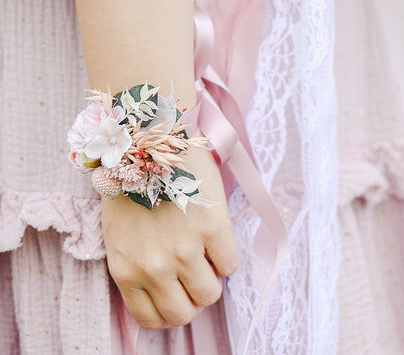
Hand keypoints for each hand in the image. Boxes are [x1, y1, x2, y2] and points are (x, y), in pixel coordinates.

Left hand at [102, 146, 237, 328]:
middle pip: (184, 313)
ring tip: (207, 256)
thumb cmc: (132, 182)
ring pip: (210, 294)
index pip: (151, 318)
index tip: (176, 294)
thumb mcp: (120, 233)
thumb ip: (135, 265)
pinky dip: (227, 257)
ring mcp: (185, 249)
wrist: (151, 138)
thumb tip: (160, 288)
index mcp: (127, 270)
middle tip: (195, 277)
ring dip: (212, 279)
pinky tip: (218, 238)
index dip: (169, 310)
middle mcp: (155, 267)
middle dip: (192, 299)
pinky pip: (230, 264)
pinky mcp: (212, 228)